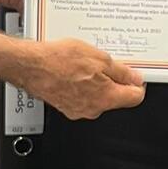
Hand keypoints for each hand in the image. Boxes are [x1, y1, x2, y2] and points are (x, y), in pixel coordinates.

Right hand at [18, 38, 145, 119]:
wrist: (31, 66)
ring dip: (97, 83)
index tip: (134, 75)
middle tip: (105, 64)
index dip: (137, 84)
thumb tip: (135, 78)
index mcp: (106, 98)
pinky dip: (82, 86)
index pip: (135, 98)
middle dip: (114, 81)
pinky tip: (73, 72)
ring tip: (85, 65)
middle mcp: (93, 109)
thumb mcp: (99, 58)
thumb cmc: (60, 61)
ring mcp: (78, 110)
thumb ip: (121, 71)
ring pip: (98, 97)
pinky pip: (82, 98)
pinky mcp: (66, 107)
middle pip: (115, 98)